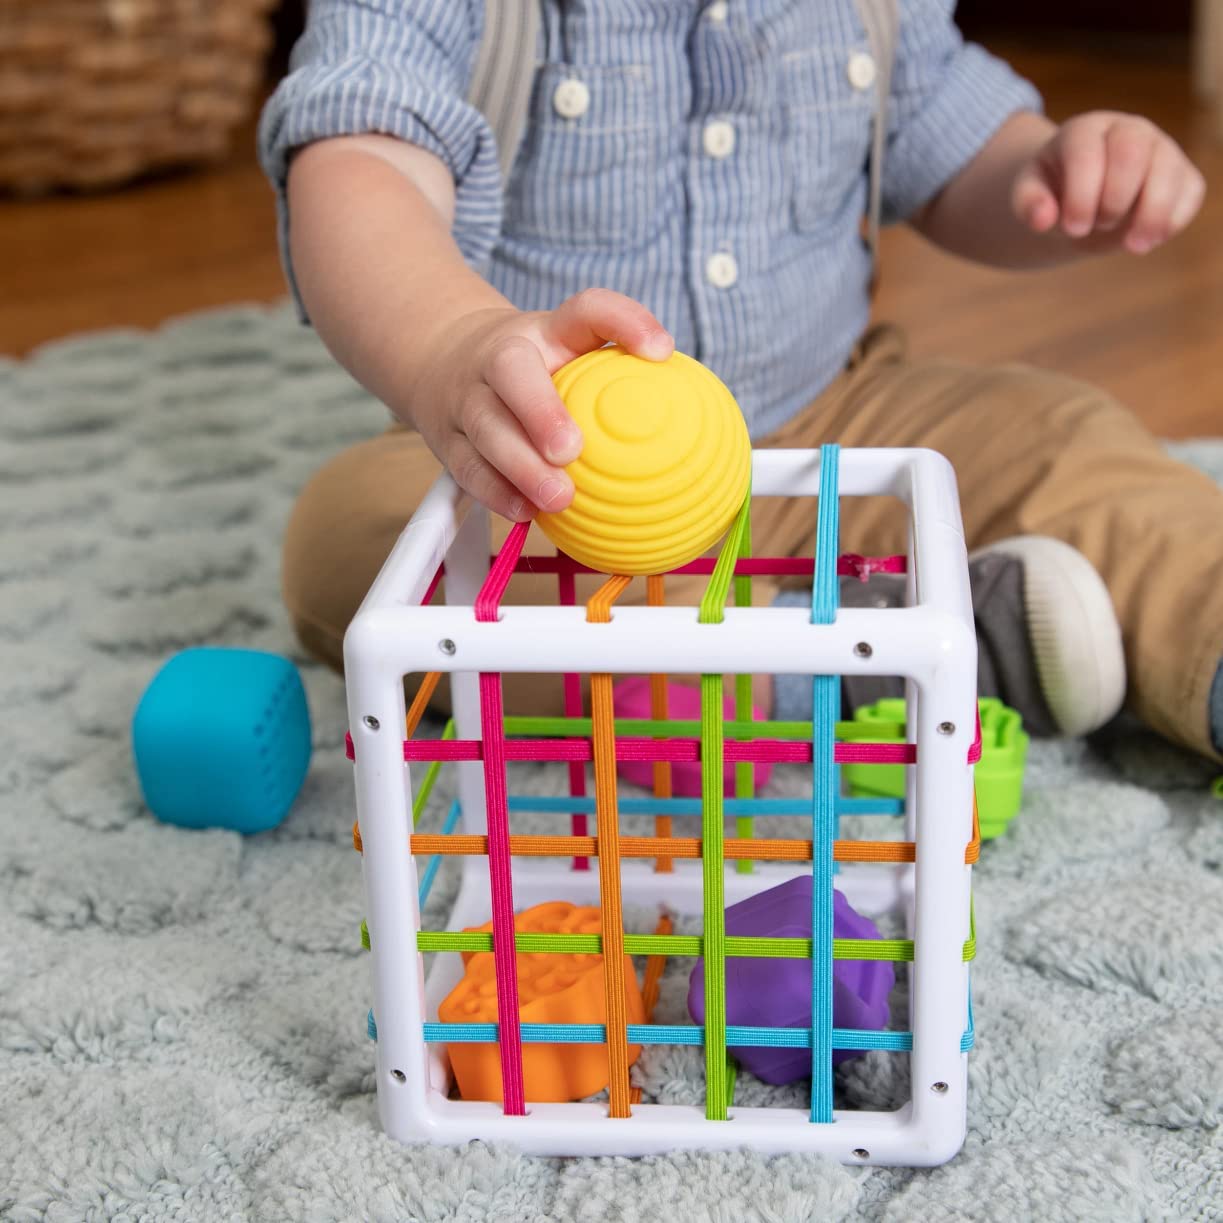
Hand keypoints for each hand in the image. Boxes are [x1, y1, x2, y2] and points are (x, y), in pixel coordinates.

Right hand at [407, 289, 673, 521]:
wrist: (443, 360)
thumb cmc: (535, 369)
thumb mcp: (573, 353)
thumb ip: (623, 379)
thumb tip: (699, 430)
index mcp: (544, 332)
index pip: (586, 310)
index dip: (625, 321)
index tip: (662, 351)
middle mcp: (498, 356)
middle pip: (512, 372)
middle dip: (540, 411)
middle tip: (572, 450)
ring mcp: (465, 397)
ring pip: (484, 428)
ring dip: (519, 466)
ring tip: (558, 497)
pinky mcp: (446, 438)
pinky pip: (468, 467)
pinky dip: (496, 492)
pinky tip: (525, 513)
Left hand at [1012, 111, 1205, 254]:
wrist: (1083, 201)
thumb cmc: (1056, 194)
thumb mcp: (1030, 195)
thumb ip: (1028, 203)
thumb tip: (1042, 220)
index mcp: (1085, 130)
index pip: (1088, 153)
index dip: (1081, 194)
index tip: (1072, 229)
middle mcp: (1128, 130)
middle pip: (1132, 153)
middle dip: (1113, 200)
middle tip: (1096, 226)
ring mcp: (1160, 149)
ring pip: (1169, 169)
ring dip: (1151, 214)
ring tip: (1133, 247)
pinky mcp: (1183, 175)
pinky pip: (1191, 191)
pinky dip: (1173, 220)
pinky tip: (1149, 240)